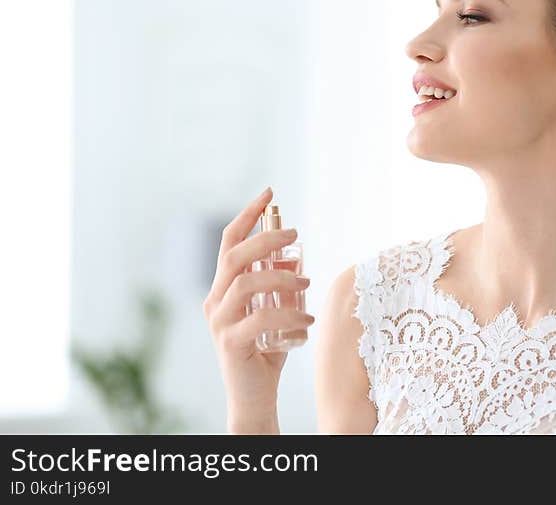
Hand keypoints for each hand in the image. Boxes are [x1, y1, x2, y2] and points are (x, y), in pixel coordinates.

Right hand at [203, 187, 314, 431]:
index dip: (247, 215)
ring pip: (245, 282)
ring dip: (281, 276)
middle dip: (266, 238)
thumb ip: (281, 287)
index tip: (269, 192)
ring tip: (307, 282)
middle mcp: (215, 301)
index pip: (229, 243)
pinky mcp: (231, 343)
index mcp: (223, 288)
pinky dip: (288, 315)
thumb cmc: (266, 351)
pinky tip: (307, 321)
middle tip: (296, 235)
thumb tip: (297, 259)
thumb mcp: (276, 311)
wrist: (255, 396)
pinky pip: (260, 318)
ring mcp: (220, 322)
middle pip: (234, 256)